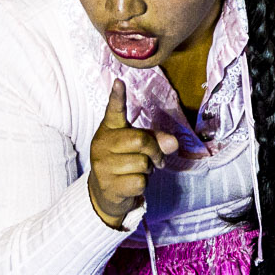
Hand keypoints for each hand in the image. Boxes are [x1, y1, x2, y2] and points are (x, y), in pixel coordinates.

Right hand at [87, 80, 177, 226]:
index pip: (114, 110)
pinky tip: (131, 184)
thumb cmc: (126, 163)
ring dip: (148, 170)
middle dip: (155, 151)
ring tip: (138, 171)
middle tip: (156, 160)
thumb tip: (173, 142)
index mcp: (110, 129)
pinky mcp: (107, 184)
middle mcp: (102, 144)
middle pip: (141, 140)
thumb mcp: (141, 148)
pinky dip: (143, 185)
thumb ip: (157, 140)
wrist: (107, 192)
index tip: (119, 82)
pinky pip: (140, 181)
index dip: (117, 97)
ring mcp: (102, 164)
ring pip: (143, 163)